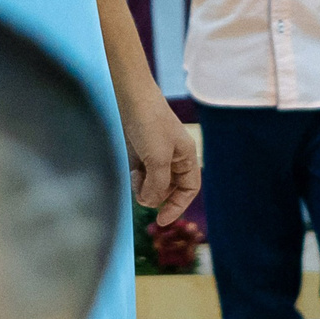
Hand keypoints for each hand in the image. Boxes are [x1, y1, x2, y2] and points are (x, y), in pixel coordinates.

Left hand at [118, 79, 200, 225]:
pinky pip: (140, 173)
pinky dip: (136, 176)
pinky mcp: (140, 150)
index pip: (189, 189)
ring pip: (152, 182)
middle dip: (156, 195)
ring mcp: (156, 153)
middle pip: (168, 188)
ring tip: (136, 177)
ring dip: (143, 186)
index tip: (161, 220)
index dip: (178, 207)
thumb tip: (150, 203)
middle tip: (142, 195)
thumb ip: (157, 186)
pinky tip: (132, 170)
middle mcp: (174, 157)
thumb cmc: (150, 125)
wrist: (131, 98)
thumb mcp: (158, 160)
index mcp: (186, 157)